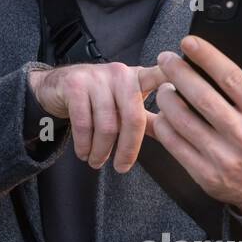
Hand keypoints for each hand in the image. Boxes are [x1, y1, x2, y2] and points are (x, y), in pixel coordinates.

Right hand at [28, 62, 166, 171]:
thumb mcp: (122, 105)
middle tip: (121, 168)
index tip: (185, 90)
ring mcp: (97, 77)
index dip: (172, 81)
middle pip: (133, 118)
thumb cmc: (96, 98)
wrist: (56, 86)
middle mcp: (120, 73)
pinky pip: (84, 123)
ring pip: (107, 125)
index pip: (159, 76)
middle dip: (128, 149)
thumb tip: (174, 135)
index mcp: (137, 77)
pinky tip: (83, 152)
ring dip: (101, 151)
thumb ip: (145, 119)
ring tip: (97, 162)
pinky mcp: (75, 85)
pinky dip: (84, 144)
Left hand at [145, 37, 241, 215]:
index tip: (188, 42)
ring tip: (163, 86)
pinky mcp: (205, 174)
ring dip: (167, 99)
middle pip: (203, 97)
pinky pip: (175, 145)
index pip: (232, 78)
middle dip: (178, 73)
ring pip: (184, 121)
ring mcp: (224, 158)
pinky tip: (162, 114)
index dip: (207, 57)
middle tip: (165, 58)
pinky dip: (163, 126)